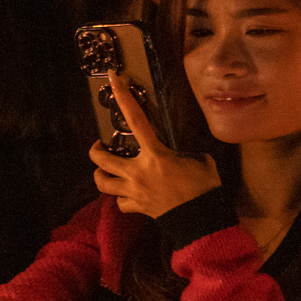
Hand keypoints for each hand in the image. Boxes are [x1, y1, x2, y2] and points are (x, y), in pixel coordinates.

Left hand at [88, 73, 219, 216]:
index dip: (124, 98)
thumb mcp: (200, 161)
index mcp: (155, 155)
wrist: (201, 220)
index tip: (113, 80)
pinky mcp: (136, 207)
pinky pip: (119, 202)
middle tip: (100, 146)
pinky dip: (121, 198)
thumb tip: (178, 155)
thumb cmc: (205, 187)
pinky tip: (128, 195)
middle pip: (101, 158)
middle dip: (96, 150)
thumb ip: (183, 154)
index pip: (136, 121)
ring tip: (106, 170)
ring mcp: (133, 191)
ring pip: (101, 182)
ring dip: (101, 174)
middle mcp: (138, 172)